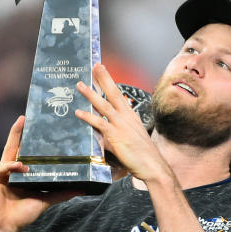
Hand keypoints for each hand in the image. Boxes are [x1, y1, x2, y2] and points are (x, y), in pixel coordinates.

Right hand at [0, 116, 70, 231]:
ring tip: (23, 126)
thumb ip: (61, 193)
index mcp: (22, 174)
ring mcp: (0, 172)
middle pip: (16, 147)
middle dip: (19, 132)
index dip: (31, 141)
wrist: (5, 226)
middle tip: (25, 117)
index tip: (39, 128)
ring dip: (14, 138)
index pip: (27, 154)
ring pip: (8, 151)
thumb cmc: (22, 215)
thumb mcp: (45, 201)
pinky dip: (12, 166)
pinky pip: (3, 167)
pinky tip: (20, 166)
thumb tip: (81, 188)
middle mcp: (10, 170)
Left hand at [75, 64, 167, 182]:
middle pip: (112, 93)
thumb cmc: (142, 154)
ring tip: (80, 85)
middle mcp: (126, 116)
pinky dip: (88, 117)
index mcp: (130, 115)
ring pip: (104, 105)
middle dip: (103, 78)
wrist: (151, 165)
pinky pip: (99, 123)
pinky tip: (79, 112)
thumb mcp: (129, 137)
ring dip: (91, 94)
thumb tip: (101, 133)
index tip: (102, 69)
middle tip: (95, 66)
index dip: (109, 81)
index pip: (117, 94)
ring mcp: (121, 125)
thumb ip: (113, 133)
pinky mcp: (116, 135)